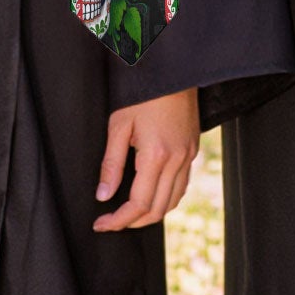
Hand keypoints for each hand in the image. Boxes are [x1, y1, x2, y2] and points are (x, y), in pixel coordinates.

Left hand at [93, 86, 199, 231]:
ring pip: (173, 200)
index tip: (101, 223)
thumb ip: (111, 164)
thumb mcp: (119, 125)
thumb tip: (103, 195)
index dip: (118, 220)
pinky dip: (166, 198)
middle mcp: (177, 160)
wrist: (173, 70)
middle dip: (133, 222)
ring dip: (151, 213)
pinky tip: (151, 194)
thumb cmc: (144, 93)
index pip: (138, 204)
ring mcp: (188, 155)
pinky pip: (182, 185)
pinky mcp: (193, 149)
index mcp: (156, 155)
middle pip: (157, 209)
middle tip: (111, 221)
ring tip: (129, 213)